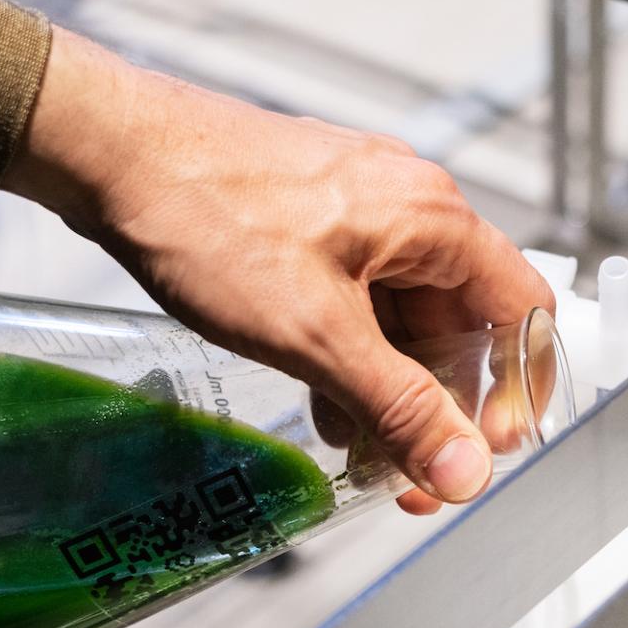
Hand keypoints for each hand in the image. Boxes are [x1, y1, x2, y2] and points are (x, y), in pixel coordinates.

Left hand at [0, 27, 555, 513]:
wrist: (105, 149)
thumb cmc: (207, 215)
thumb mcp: (316, 334)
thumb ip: (399, 407)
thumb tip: (465, 471)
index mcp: (432, 219)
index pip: (522, 311)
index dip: (517, 390)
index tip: (486, 452)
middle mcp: (407, 207)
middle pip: (462, 323)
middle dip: (442, 408)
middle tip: (419, 478)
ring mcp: (357, 210)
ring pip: (403, 318)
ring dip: (391, 391)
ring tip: (365, 459)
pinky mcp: (310, 220)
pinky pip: (357, 301)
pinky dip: (350, 358)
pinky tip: (325, 407)